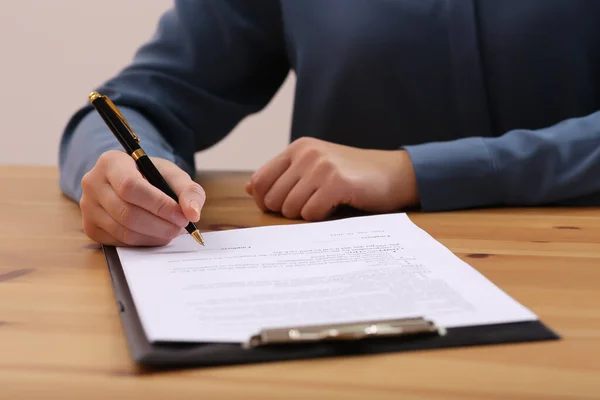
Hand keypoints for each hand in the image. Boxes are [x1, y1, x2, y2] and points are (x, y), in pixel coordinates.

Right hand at [79, 150, 205, 245]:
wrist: (130, 182)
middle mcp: (92, 183)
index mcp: (111, 162)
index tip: (182, 215)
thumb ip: (189, 190)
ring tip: (173, 230)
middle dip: (161, 224)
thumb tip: (193, 213)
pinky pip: (121, 242)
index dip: (159, 204)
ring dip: (155, 236)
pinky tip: (157, 234)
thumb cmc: (152, 177)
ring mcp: (88, 208)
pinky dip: (145, 242)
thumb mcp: (172, 175)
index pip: (131, 187)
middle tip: (182, 226)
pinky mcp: (91, 228)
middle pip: (127, 213)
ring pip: (124, 231)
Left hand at [245, 137, 417, 220]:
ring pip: (290, 208)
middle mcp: (306, 153)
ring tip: (325, 204)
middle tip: (310, 206)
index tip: (280, 208)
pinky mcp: (336, 182)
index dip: (264, 201)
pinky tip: (335, 206)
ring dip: (306, 214)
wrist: (395, 173)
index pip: (259, 181)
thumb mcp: (315, 167)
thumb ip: (283, 176)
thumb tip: (250, 188)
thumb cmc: (353, 174)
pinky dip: (320, 218)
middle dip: (287, 210)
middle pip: (272, 198)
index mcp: (298, 148)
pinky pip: (310, 213)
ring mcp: (321, 166)